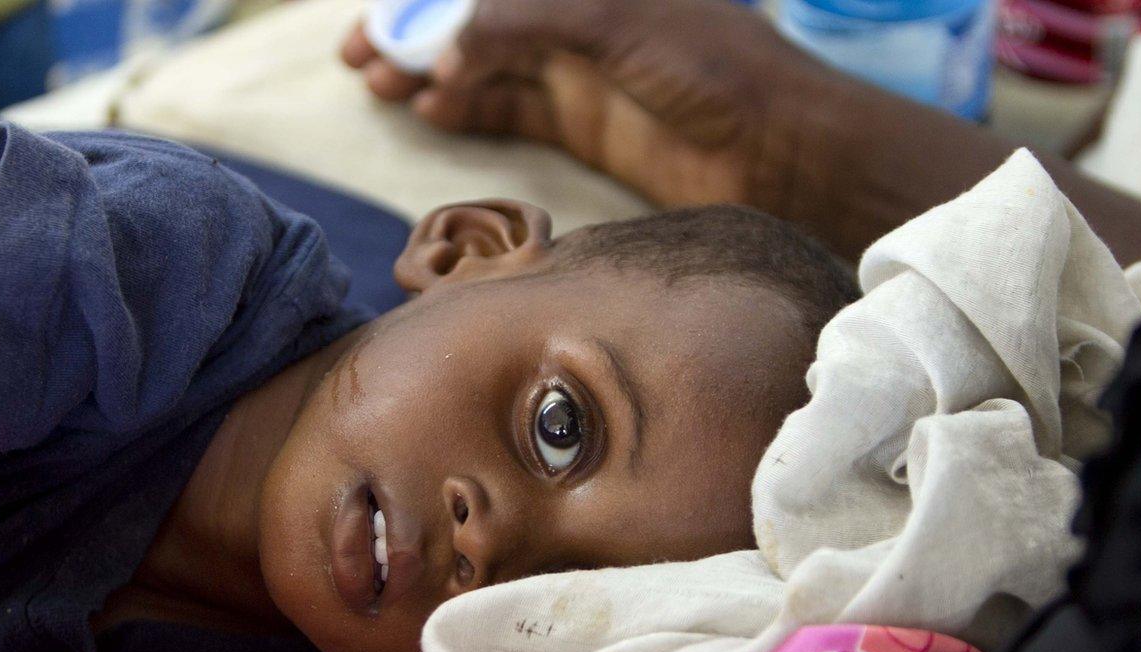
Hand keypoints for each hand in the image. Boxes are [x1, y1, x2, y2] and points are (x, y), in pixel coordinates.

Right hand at [339, 0, 843, 215]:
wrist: (780, 149)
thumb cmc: (712, 66)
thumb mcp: (611, 19)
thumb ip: (524, 20)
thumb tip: (451, 41)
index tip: (378, 13)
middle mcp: (581, 13)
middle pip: (480, 14)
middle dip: (416, 30)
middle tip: (360, 58)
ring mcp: (582, 68)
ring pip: (486, 62)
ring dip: (432, 70)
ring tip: (383, 87)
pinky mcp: (587, 123)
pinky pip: (510, 108)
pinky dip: (467, 107)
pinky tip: (431, 109)